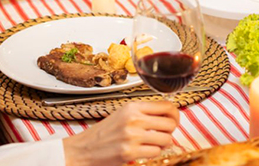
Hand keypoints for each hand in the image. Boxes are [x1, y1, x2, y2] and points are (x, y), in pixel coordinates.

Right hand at [63, 101, 178, 165]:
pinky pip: (156, 152)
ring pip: (166, 139)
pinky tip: (144, 151)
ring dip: (163, 144)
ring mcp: (132, 136)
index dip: (175, 114)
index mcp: (132, 107)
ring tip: (154, 144)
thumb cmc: (103, 134)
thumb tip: (167, 115)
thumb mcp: (122, 115)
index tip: (174, 120)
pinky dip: (153, 153)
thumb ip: (143, 113)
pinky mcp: (130, 152)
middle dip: (171, 131)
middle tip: (164, 134)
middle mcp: (134, 119)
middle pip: (170, 123)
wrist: (83, 150)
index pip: (166, 106)